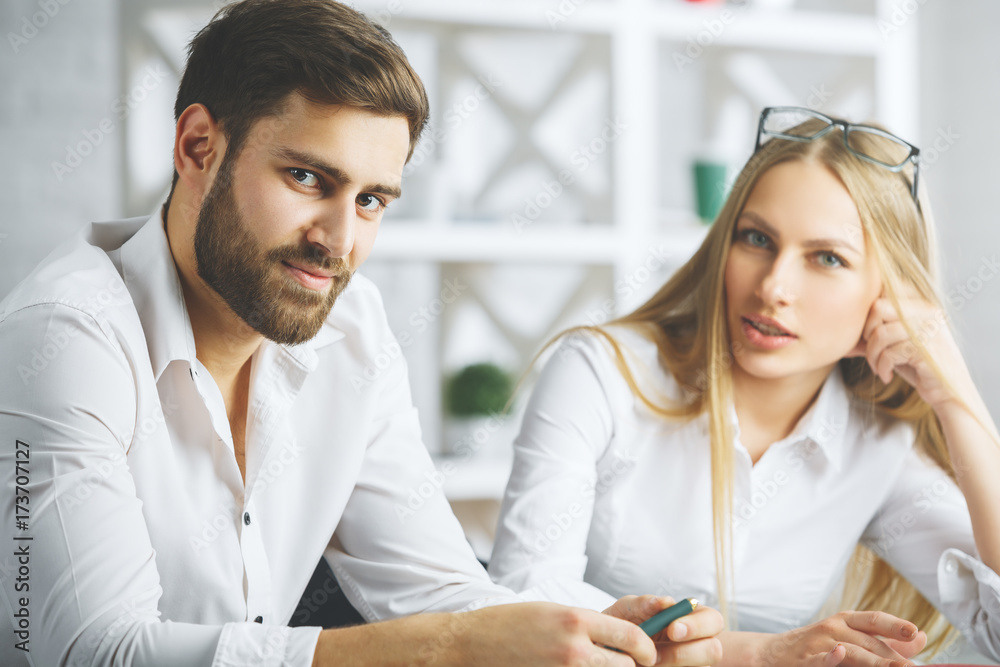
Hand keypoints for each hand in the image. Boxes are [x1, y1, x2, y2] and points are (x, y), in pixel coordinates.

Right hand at [463, 601, 658, 665]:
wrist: (475, 643)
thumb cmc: (513, 623)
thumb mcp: (555, 612)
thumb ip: (588, 626)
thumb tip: (619, 640)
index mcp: (577, 620)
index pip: (632, 636)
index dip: (645, 647)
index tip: (646, 652)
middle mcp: (574, 649)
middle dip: (629, 665)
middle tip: (622, 662)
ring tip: (593, 664)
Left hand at [604, 595, 723, 665]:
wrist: (611, 645)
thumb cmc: (624, 621)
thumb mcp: (628, 609)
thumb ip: (645, 603)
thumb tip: (667, 601)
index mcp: (691, 617)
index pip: (713, 620)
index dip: (696, 626)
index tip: (672, 629)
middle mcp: (698, 642)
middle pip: (713, 650)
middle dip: (685, 653)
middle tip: (655, 655)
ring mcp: (691, 662)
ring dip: (671, 665)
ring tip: (646, 661)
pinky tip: (644, 665)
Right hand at [756, 611, 926, 666]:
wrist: (773, 654)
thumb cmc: (817, 646)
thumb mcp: (849, 638)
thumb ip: (885, 641)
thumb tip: (920, 637)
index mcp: (846, 621)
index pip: (874, 619)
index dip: (895, 625)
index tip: (914, 632)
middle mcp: (834, 627)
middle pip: (870, 643)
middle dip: (895, 659)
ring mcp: (819, 643)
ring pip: (853, 652)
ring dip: (876, 662)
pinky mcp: (806, 660)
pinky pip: (822, 660)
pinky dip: (832, 658)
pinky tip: (840, 653)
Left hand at [847, 293, 971, 411]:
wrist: (946, 390)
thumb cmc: (916, 365)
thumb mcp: (892, 345)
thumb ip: (869, 336)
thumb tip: (835, 337)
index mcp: (919, 303)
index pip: (883, 291)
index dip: (868, 313)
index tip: (868, 334)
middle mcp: (926, 311)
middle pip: (877, 307)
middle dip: (866, 333)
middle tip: (872, 351)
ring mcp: (928, 328)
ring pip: (880, 333)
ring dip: (872, 355)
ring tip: (879, 366)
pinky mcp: (927, 348)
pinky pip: (890, 353)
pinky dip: (882, 367)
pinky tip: (887, 375)